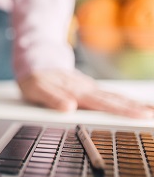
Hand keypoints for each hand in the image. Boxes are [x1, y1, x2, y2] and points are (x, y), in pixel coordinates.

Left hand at [17, 69, 153, 118]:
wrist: (35, 60)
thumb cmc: (35, 78)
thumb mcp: (36, 89)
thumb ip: (52, 98)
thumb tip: (69, 108)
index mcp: (77, 92)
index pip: (104, 104)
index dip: (123, 110)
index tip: (141, 115)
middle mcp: (87, 90)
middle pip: (115, 101)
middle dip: (135, 109)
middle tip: (152, 115)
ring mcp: (89, 89)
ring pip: (115, 98)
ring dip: (134, 105)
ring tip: (151, 111)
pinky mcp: (89, 89)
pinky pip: (110, 96)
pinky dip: (124, 102)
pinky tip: (136, 106)